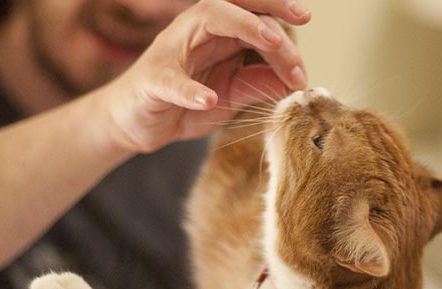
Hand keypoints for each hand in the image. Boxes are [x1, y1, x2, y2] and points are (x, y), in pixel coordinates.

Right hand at [101, 0, 310, 152]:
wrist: (136, 124)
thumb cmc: (185, 104)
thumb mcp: (230, 97)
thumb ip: (257, 84)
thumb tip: (295, 81)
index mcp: (219, 32)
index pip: (253, 12)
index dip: (280, 13)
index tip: (305, 19)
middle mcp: (197, 30)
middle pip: (236, 6)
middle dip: (270, 19)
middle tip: (296, 44)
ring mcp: (172, 50)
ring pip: (208, 19)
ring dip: (244, 27)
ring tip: (272, 43)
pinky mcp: (152, 80)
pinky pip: (171, 80)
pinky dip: (189, 89)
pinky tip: (208, 99)